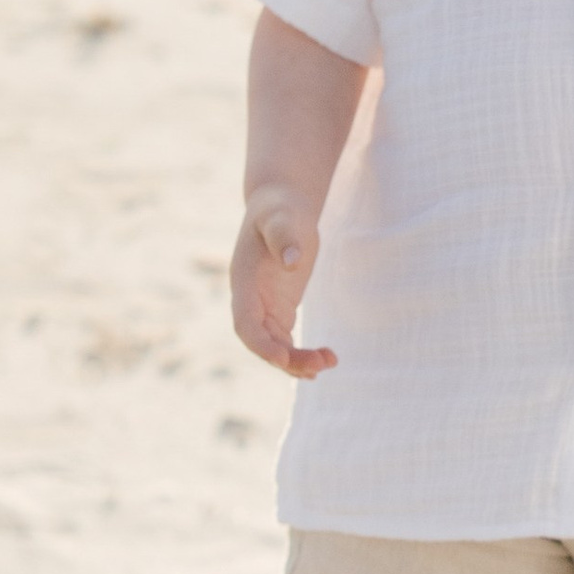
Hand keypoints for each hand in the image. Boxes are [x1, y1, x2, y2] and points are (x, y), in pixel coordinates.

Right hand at [230, 184, 338, 379]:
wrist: (280, 206)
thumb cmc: (281, 209)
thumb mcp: (282, 217)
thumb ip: (285, 237)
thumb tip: (292, 262)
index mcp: (244, 280)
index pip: (245, 323)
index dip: (260, 344)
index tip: (283, 359)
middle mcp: (249, 299)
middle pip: (261, 342)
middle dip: (287, 359)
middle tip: (320, 366)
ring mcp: (263, 307)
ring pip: (275, 346)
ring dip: (298, 361)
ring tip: (330, 361)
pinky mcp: (279, 309)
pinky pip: (286, 341)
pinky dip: (302, 355)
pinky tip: (325, 360)